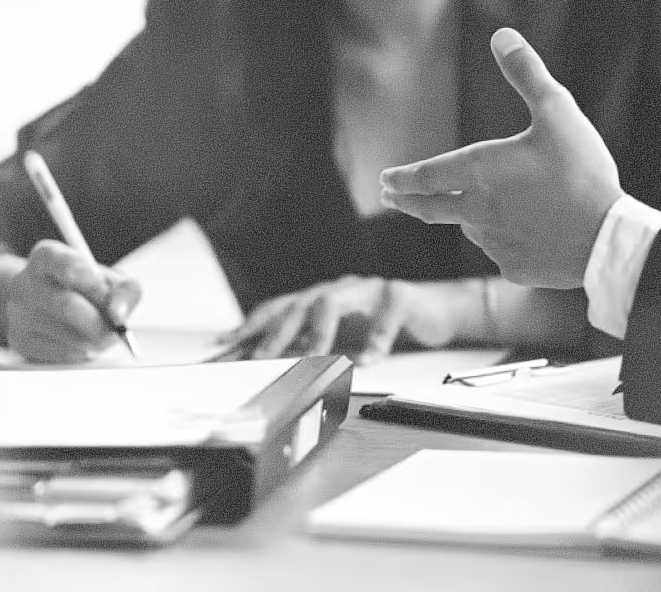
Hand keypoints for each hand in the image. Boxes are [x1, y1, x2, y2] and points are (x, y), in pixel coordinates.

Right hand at [7, 240, 141, 363]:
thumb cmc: (86, 290)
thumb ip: (124, 291)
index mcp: (47, 257)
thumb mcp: (111, 280)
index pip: (63, 263)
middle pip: (67, 306)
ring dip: (93, 340)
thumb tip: (118, 315)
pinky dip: (82, 352)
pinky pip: (61, 353)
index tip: (106, 294)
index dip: (89, 281)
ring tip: (97, 333)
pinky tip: (81, 342)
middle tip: (114, 329)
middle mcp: (24, 282)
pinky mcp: (20, 341)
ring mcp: (18, 313)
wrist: (51, 306)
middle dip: (99, 322)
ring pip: (67, 334)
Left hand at [220, 276, 466, 363]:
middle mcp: (339, 290)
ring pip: (334, 301)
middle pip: (299, 304)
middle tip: (259, 358)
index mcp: (320, 299)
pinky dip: (377, 338)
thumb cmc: (383, 325)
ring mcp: (367, 290)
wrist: (435, 310)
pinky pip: (385, 315)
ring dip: (319, 332)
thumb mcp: (343, 339)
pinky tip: (370, 359)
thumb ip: (311, 348)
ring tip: (311, 358)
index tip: (225, 347)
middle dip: (276, 332)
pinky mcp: (400, 296)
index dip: (251, 326)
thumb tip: (270, 371)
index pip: (278, 310)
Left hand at [380, 28, 624, 288]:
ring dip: (466, 218)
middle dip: (408, 201)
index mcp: (481, 172)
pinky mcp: (514, 267)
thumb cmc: (582, 172)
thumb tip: (502, 35)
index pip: (425, 177)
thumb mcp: (558, 112)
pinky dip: (502, 239)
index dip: (402, 178)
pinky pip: (499, 251)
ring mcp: (494, 243)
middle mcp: (477, 211)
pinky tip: (524, 234)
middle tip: (392, 198)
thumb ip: (527, 73)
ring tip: (481, 209)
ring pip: (470, 228)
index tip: (386, 181)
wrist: (607, 239)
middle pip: (431, 209)